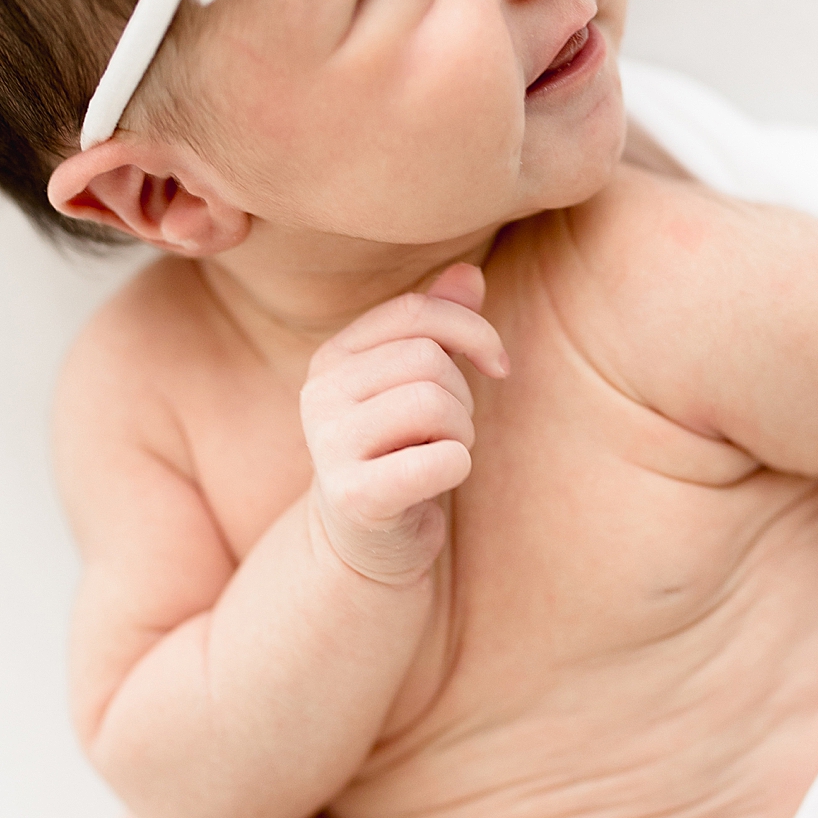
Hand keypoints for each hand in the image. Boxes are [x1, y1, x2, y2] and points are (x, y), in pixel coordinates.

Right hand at [300, 262, 509, 583]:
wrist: (367, 542)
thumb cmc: (401, 452)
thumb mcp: (417, 384)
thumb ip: (439, 326)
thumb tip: (470, 275)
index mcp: (333, 357)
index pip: (414, 312)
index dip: (472, 330)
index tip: (498, 365)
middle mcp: (319, 394)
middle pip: (428, 360)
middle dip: (462, 396)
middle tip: (449, 432)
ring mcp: (328, 444)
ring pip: (435, 404)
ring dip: (460, 433)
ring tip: (440, 454)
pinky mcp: (352, 494)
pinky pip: (439, 460)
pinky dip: (456, 467)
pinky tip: (437, 480)